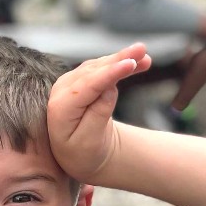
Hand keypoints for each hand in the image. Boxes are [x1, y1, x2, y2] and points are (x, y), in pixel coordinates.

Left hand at [45, 44, 151, 182]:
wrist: (78, 155)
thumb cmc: (83, 153)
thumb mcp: (90, 142)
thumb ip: (97, 115)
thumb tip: (110, 89)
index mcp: (61, 109)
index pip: (88, 86)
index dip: (109, 73)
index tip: (130, 64)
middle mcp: (62, 90)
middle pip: (93, 71)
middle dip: (118, 59)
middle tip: (142, 50)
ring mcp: (71, 82)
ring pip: (99, 65)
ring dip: (122, 58)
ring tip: (144, 54)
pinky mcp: (81, 80)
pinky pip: (102, 68)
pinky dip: (119, 63)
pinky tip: (139, 61)